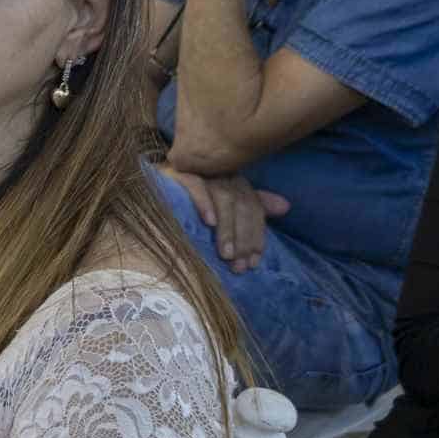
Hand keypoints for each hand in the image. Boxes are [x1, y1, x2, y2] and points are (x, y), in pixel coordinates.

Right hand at [160, 165, 289, 273]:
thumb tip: (285, 207)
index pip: (253, 209)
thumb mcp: (222, 199)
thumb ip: (252, 203)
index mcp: (235, 181)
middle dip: (243, 239)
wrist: (153, 173)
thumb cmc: (187, 190)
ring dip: (227, 229)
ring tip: (227, 255)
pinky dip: (204, 204)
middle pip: (241, 207)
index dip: (255, 236)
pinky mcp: (181, 170)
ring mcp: (203, 171)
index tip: (253, 263)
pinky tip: (209, 223)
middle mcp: (223, 174)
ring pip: (224, 200)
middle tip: (240, 267)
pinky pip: (196, 186)